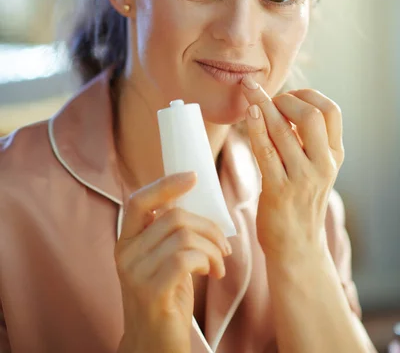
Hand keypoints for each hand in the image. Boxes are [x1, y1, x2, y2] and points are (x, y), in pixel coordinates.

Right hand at [114, 172, 231, 352]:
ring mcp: (135, 273)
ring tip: (220, 264)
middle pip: (174, 216)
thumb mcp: (164, 259)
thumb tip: (193, 200)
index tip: (194, 176)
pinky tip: (213, 273)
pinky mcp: (151, 291)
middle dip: (209, 227)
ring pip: (184, 236)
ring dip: (213, 247)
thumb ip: (169, 232)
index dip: (166, 184)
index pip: (139, 200)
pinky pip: (186, 258)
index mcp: (126, 241)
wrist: (154, 345)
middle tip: (225, 246)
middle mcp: (125, 253)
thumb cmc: (167, 298)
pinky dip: (208, 261)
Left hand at [240, 76, 343, 261]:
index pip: (332, 111)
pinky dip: (256, 127)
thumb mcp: (315, 168)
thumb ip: (306, 140)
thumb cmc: (300, 202)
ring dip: (263, 105)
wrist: (297, 248)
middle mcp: (323, 164)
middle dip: (285, 98)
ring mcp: (303, 178)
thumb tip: (284, 105)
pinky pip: (265, 150)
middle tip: (266, 97)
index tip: (287, 95)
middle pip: (312, 115)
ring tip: (250, 92)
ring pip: (283, 130)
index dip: (307, 95)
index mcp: (334, 155)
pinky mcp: (279, 190)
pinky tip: (248, 113)